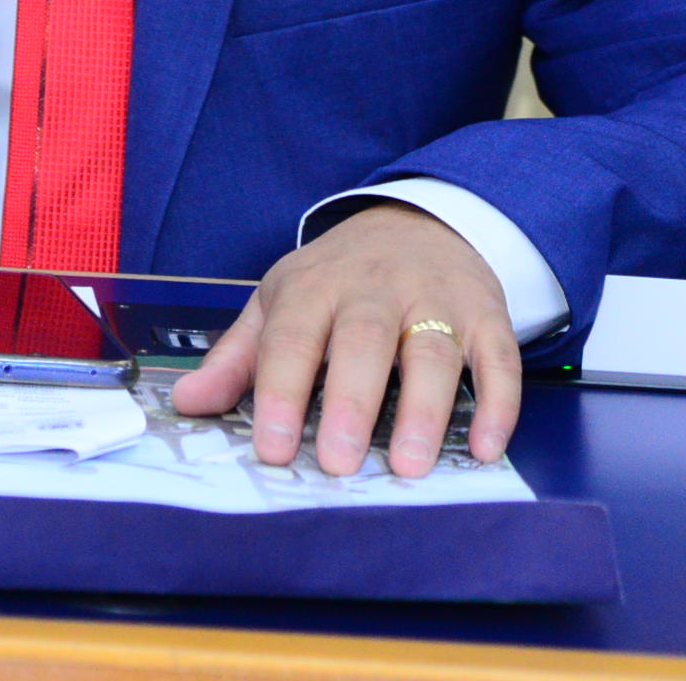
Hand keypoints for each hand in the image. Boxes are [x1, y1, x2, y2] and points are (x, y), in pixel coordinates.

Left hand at [167, 201, 520, 478]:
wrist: (419, 221)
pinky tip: (486, 446)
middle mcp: (376, 289)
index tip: (271, 448)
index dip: (278, 391)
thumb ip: (238, 356)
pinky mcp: (485, 313)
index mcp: (314, 286)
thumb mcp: (281, 301)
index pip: (291, 337)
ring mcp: (435, 299)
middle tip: (339, 462)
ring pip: (433, 350)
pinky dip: (497, 402)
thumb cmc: (338, 278)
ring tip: (411, 465)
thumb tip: (187, 403)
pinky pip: (497, 356)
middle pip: (363, 341)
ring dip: (424, 409)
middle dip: (350, 402)